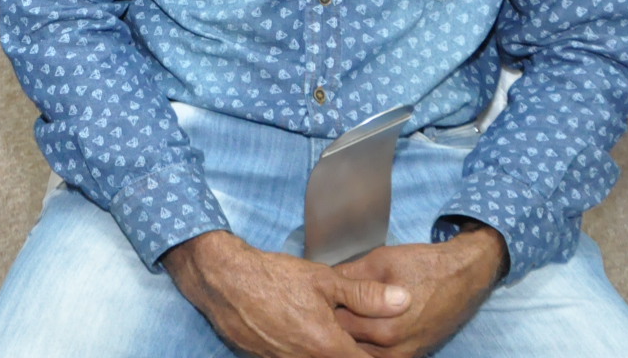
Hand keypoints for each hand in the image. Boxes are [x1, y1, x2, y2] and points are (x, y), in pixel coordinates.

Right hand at [162, 231, 405, 357]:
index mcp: (328, 347)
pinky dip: (302, 351)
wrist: (225, 280)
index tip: (387, 351)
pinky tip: (298, 331)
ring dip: (324, 352)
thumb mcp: (324, 279)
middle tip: (356, 339)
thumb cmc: (274, 277)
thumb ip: (365, 295)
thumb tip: (402, 300)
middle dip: (352, 353)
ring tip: (323, 331)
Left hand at [332, 231, 506, 356]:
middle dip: (335, 323)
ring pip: (361, 351)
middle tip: (325, 305)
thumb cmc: (423, 265)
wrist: (464, 277)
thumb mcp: (380, 261)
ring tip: (345, 314)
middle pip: (347, 341)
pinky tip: (363, 325)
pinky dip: (367, 343)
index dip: (325, 309)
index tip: (318, 297)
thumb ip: (349, 277)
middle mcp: (393, 349)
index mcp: (384, 328)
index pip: (337, 326)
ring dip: (350, 336)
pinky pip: (378, 355)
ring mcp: (404, 356)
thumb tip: (323, 282)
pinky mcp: (412, 355)